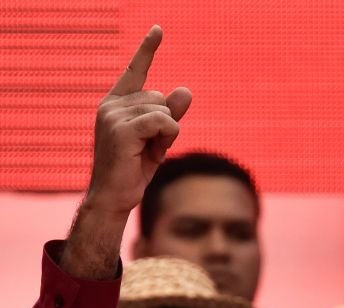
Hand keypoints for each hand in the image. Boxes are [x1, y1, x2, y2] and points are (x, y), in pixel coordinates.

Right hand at [63, 26, 190, 278]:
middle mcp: (112, 105)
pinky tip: (151, 150)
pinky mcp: (121, 129)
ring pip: (164, 111)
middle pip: (160, 97)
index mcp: (117, 103)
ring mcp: (113, 115)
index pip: (136, 71)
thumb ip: (172, 114)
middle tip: (151, 146)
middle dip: (167, 123)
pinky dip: (168, 136)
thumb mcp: (160, 138)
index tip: (159, 29)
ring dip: (167, 133)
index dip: (148, 49)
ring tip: (147, 151)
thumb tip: (185, 89)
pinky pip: (163, 121)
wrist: (115, 196)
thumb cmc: (135, 168)